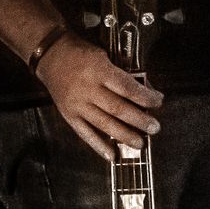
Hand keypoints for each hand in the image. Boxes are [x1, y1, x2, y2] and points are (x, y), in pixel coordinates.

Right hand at [36, 35, 162, 160]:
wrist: (50, 56)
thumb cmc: (83, 53)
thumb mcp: (105, 55)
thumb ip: (122, 74)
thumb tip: (146, 91)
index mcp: (99, 71)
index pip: (126, 88)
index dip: (145, 97)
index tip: (159, 102)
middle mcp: (88, 90)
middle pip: (117, 109)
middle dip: (139, 120)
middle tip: (155, 128)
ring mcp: (77, 105)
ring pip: (103, 124)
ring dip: (124, 136)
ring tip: (140, 144)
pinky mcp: (68, 115)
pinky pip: (84, 133)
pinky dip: (99, 146)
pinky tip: (113, 155)